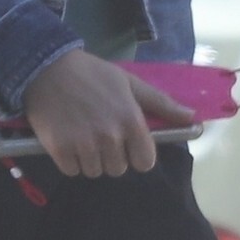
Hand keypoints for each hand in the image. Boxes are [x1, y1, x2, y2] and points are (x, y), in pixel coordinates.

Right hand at [24, 49, 195, 177]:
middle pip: (118, 169)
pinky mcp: (59, 149)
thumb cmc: (93, 74)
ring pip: (95, 172)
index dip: (136, 155)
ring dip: (89, 159)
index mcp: (131, 121)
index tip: (127, 145)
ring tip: (82, 135)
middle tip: (99, 134)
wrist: (46, 67)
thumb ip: (161, 104)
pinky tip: (67, 140)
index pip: (144, 163)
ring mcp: (84, 144)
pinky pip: (71, 171)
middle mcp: (110, 136)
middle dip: (111, 156)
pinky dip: (69, 160)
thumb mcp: (130, 83)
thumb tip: (192, 118)